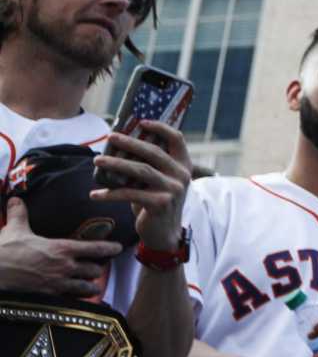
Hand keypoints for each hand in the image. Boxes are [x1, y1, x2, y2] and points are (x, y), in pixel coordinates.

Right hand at [0, 196, 122, 295]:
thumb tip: (16, 199)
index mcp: (61, 249)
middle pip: (95, 271)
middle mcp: (65, 267)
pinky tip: (74, 298)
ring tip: (91, 286)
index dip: (110, 248)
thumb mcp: (14, 229)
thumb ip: (20, 214)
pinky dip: (75, 300)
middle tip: (97, 268)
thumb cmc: (4, 252)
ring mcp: (58, 284)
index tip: (118, 248)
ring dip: (90, 287)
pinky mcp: (48, 297)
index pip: (95, 248)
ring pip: (87, 289)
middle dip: (97, 270)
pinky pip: (71, 300)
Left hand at [92, 123, 192, 251]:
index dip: (160, 128)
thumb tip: (120, 148)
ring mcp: (173, 189)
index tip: (141, 122)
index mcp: (183, 165)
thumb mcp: (158, 182)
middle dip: (130, 142)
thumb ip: (149, 167)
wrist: (164, 234)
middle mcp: (181, 175)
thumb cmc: (156, 203)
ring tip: (97, 160)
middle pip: (153, 152)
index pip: (177, 139)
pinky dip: (110, 194)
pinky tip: (95, 194)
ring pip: (140, 170)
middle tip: (111, 137)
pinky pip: (130, 193)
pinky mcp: (160, 203)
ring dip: (116, 163)